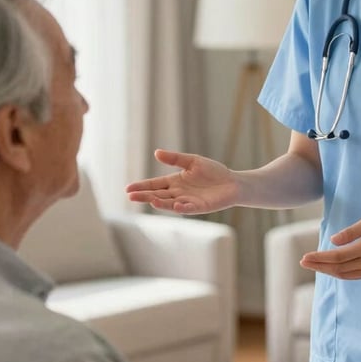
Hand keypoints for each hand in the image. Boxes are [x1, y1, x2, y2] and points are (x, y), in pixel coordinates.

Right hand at [125, 149, 239, 214]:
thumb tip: (156, 153)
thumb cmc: (213, 171)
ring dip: (160, 203)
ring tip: (151, 200)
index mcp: (175, 181)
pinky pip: (188, 208)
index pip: (155, 184)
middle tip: (131, 196)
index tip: (128, 189)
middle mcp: (178, 193)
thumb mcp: (192, 161)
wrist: (232, 182)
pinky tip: (175, 204)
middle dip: (145, 196)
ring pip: (170, 203)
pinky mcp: (200, 207)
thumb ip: (175, 159)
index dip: (142, 186)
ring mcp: (188, 201)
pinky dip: (181, 207)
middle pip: (158, 195)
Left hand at [299, 213, 360, 279]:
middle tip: (303, 262)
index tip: (305, 257)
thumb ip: (351, 232)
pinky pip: (353, 275)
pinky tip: (330, 267)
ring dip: (327, 271)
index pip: (338, 257)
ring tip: (313, 264)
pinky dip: (339, 272)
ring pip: (345, 274)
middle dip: (319, 266)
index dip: (320, 258)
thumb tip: (333, 241)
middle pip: (338, 268)